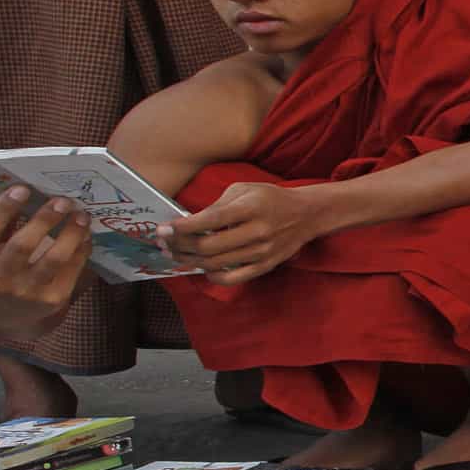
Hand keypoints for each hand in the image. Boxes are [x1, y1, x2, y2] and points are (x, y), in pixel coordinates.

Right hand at [0, 189, 92, 339]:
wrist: (3, 320)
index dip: (3, 208)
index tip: (22, 188)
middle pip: (22, 245)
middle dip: (44, 219)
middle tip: (62, 200)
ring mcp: (25, 293)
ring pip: (53, 259)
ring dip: (70, 234)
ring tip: (81, 215)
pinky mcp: (50, 301)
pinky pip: (71, 270)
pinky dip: (81, 250)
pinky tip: (85, 235)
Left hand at [165, 181, 324, 285]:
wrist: (306, 214)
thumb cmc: (269, 198)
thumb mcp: (243, 190)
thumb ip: (217, 206)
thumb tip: (189, 223)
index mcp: (251, 207)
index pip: (210, 221)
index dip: (182, 227)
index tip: (163, 229)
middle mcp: (258, 231)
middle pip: (208, 246)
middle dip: (180, 245)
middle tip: (164, 242)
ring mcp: (262, 252)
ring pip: (216, 263)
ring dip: (190, 260)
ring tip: (175, 254)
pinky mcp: (266, 266)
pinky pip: (233, 278)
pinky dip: (213, 276)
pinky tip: (202, 267)